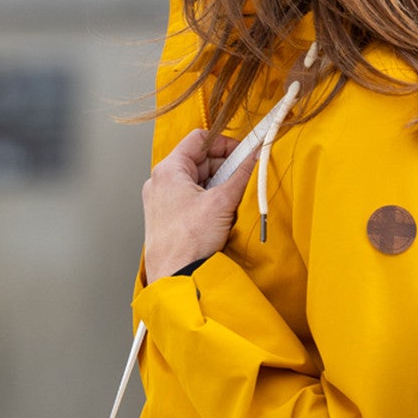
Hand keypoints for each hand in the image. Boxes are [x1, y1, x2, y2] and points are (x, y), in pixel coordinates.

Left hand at [142, 129, 257, 280]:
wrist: (175, 277)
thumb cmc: (188, 243)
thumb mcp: (222, 202)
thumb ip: (242, 175)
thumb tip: (256, 157)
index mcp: (168, 170)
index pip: (199, 139)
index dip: (224, 142)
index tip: (243, 152)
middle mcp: (161, 182)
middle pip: (198, 160)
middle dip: (224, 166)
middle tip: (246, 174)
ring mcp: (162, 201)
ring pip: (196, 180)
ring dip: (219, 184)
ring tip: (235, 196)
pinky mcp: (168, 218)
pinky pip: (191, 198)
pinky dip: (209, 198)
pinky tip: (223, 211)